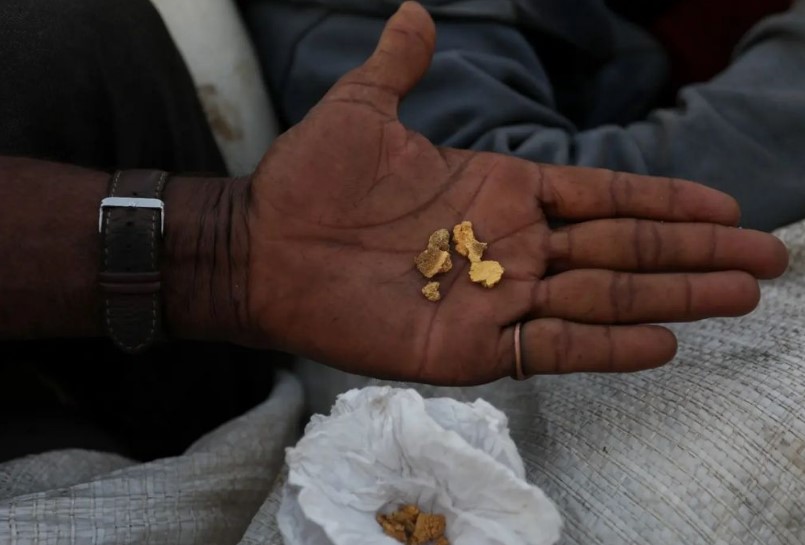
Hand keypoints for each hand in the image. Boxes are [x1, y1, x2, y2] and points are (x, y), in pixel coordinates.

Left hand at [243, 2, 787, 383]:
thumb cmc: (310, 183)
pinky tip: (664, 341)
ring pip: (602, 299)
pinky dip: (607, 348)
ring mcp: (495, 299)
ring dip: (673, 297)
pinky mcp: (471, 348)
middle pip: (621, 250)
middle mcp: (511, 247)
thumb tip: (414, 13)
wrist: (262, 250)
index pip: (602, 197)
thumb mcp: (360, 109)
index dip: (665, 203)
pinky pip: (553, 350)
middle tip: (765, 260)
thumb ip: (398, 65)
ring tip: (738, 297)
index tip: (725, 207)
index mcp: (499, 191)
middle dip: (693, 252)